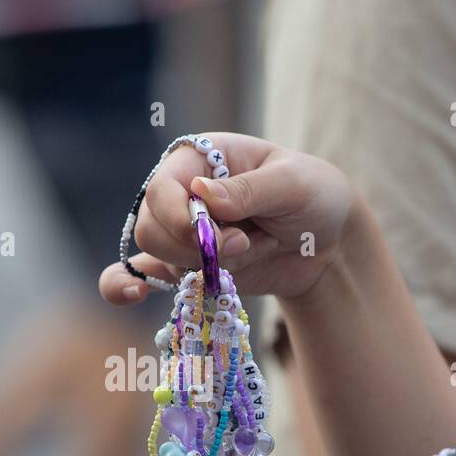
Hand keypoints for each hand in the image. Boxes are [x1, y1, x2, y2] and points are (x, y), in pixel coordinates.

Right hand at [99, 132, 358, 303]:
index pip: (162, 190)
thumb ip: (250, 189)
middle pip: (151, 227)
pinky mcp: (187, 265)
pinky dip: (126, 288)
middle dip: (195, 248)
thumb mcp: (293, 184)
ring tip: (249, 250)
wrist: (329, 244)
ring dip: (205, 265)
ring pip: (158, 255)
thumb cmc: (314, 196)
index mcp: (199, 158)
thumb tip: (201, 193)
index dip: (180, 219)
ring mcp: (182, 232)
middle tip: (243, 245)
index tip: (222, 237)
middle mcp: (182, 192)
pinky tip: (133, 296)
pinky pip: (142, 276)